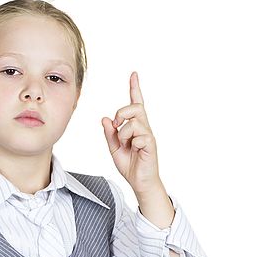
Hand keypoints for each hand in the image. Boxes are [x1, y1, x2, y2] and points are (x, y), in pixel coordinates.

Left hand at [101, 71, 160, 194]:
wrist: (139, 182)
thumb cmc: (130, 166)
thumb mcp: (114, 148)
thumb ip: (110, 134)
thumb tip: (105, 119)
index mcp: (135, 127)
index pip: (136, 104)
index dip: (134, 88)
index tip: (133, 75)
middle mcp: (143, 128)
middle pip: (135, 107)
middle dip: (121, 113)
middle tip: (116, 126)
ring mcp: (148, 135)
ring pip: (133, 122)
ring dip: (123, 133)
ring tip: (125, 145)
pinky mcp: (151, 144)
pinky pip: (139, 136)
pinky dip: (132, 143)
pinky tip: (134, 150)